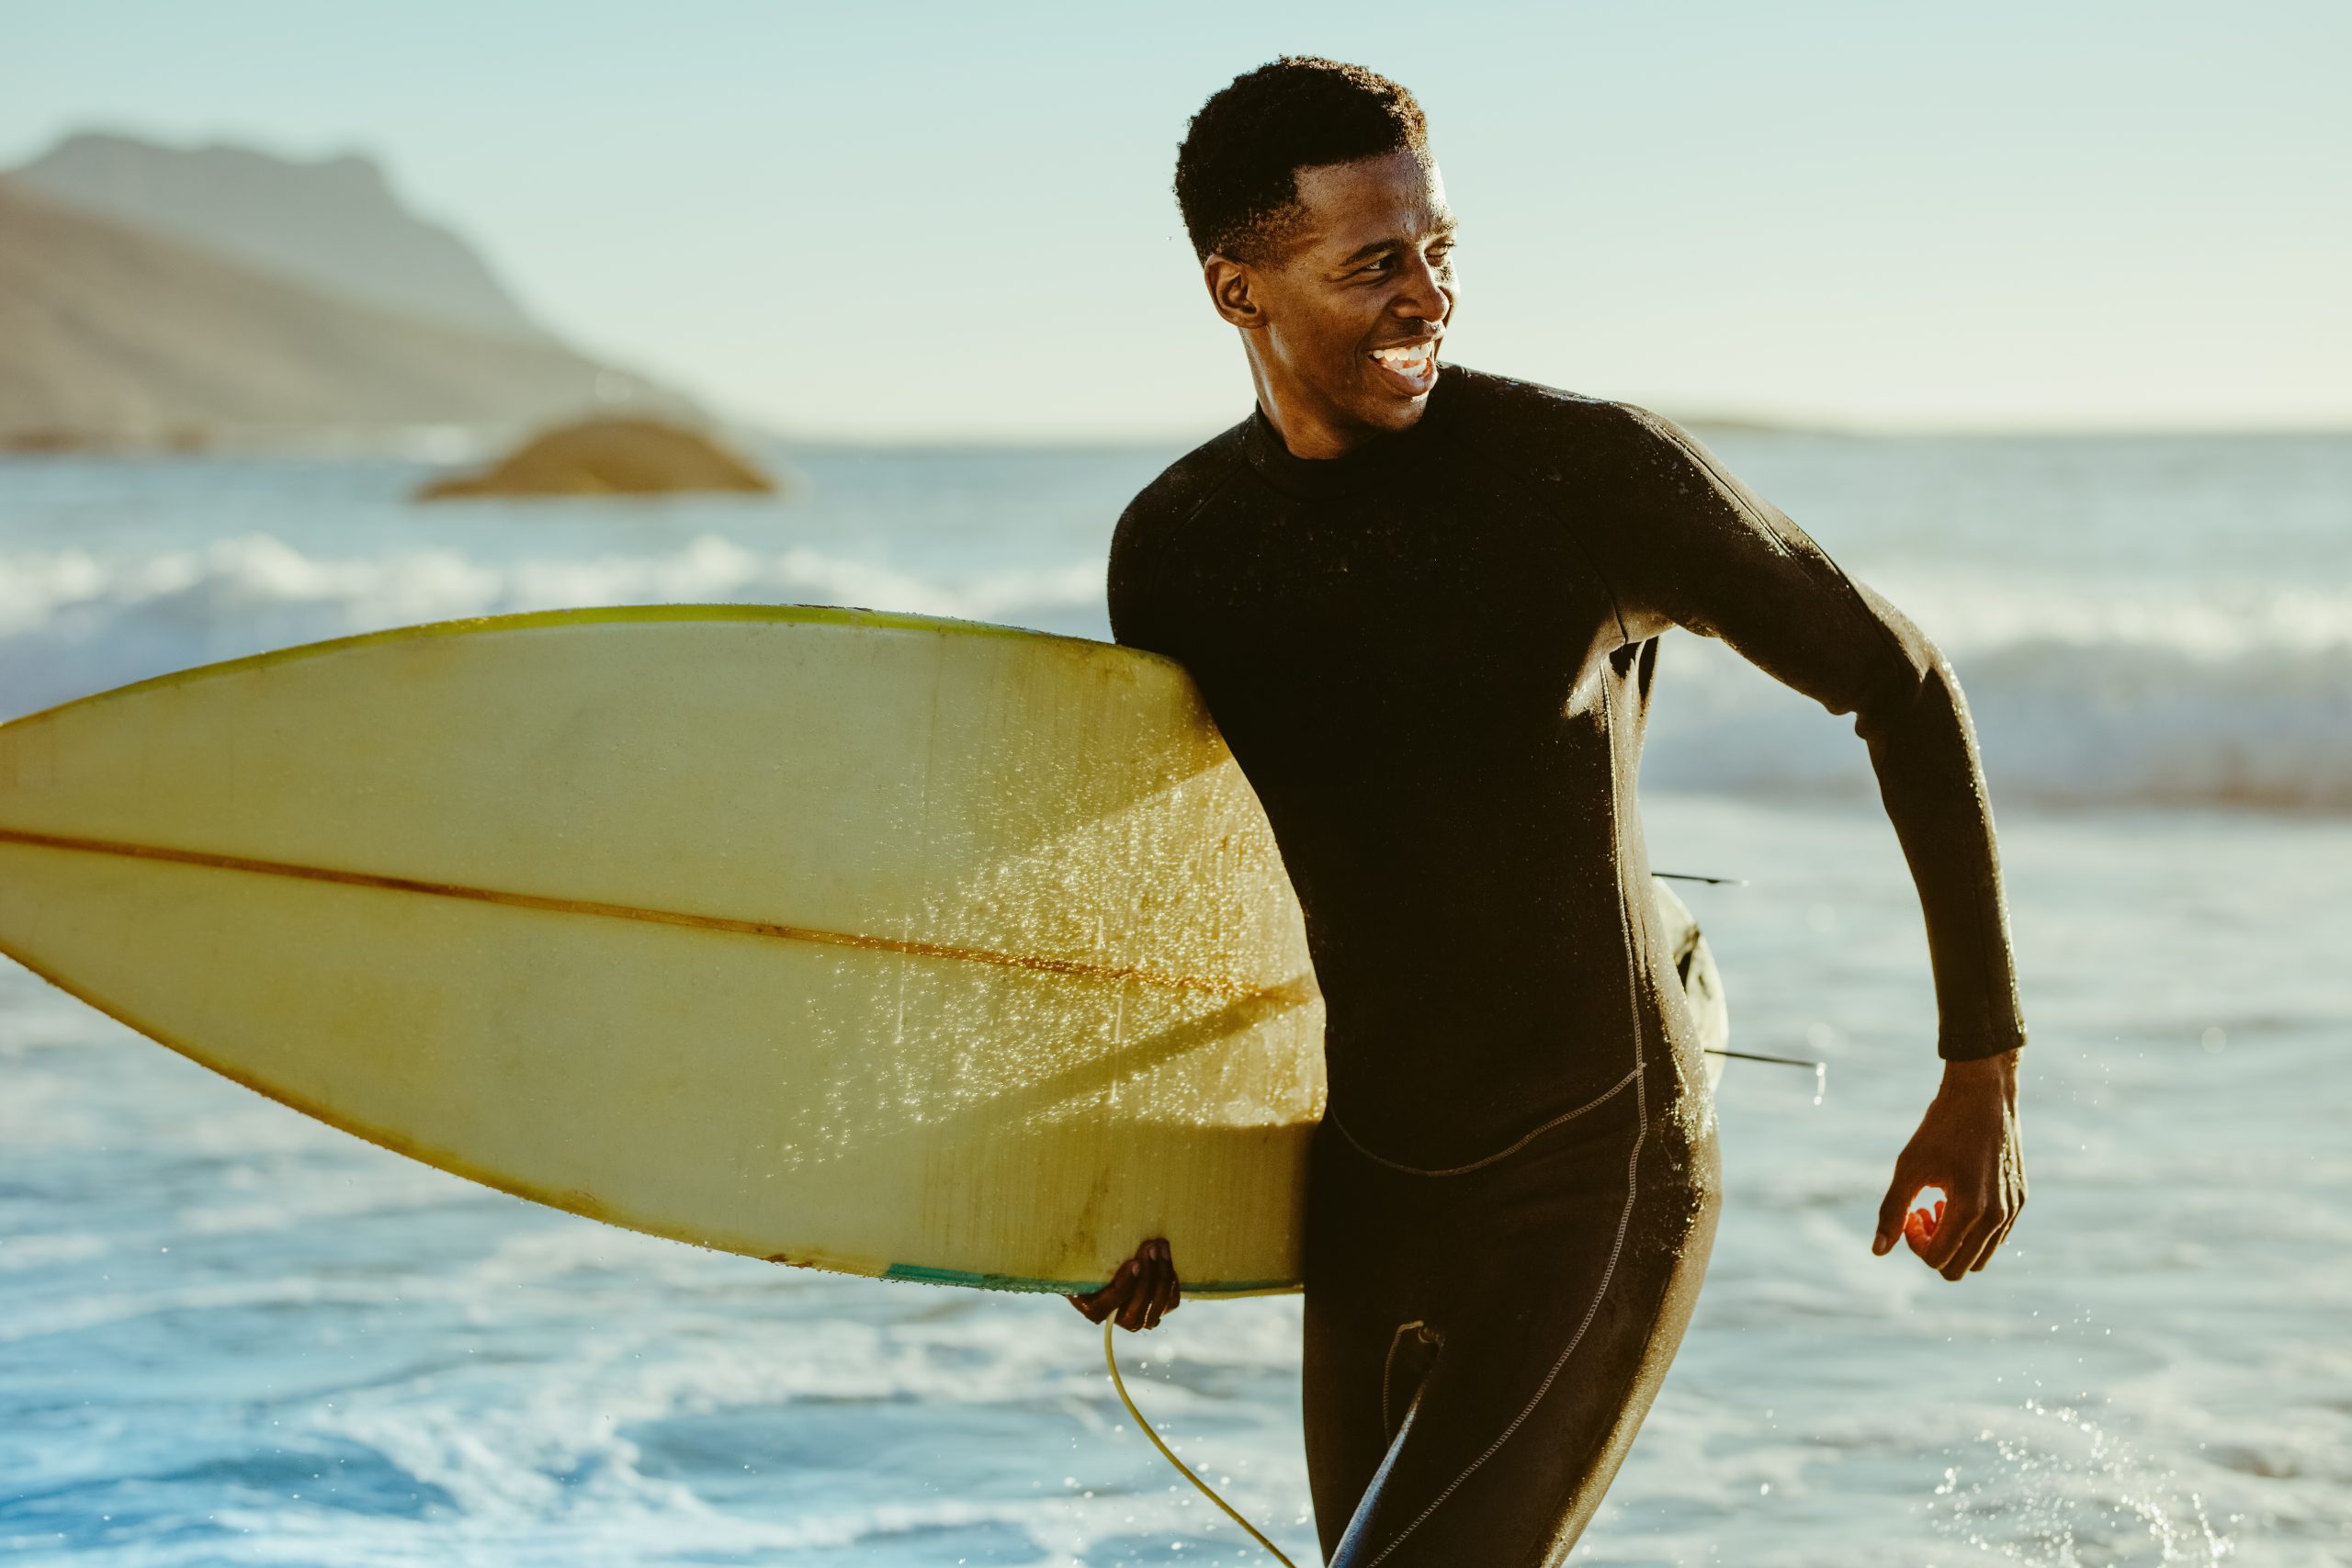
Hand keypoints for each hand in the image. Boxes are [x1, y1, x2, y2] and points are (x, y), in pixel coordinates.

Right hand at [1066, 1238, 1180, 1330]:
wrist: (1103, 1263)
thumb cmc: (1087, 1257)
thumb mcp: (1079, 1255)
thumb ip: (1080, 1253)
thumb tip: (1074, 1227)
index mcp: (1091, 1308)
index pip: (1108, 1306)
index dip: (1124, 1287)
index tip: (1133, 1262)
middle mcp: (1115, 1319)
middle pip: (1136, 1312)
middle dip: (1147, 1277)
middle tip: (1150, 1247)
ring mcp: (1137, 1316)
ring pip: (1155, 1308)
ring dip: (1161, 1276)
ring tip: (1160, 1247)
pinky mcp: (1155, 1309)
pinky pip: (1170, 1303)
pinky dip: (1172, 1284)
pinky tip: (1167, 1260)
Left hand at [1872, 1049, 2025, 1279]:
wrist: (1983, 1094)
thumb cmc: (1941, 1127)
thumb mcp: (1908, 1167)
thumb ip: (1892, 1211)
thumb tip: (1878, 1251)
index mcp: (1971, 1209)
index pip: (1939, 1260)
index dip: (1914, 1244)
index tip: (1910, 1213)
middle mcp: (1998, 1215)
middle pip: (1961, 1268)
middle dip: (1934, 1248)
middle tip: (1921, 1213)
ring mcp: (2013, 1209)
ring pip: (1981, 1257)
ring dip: (1954, 1241)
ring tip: (1939, 1206)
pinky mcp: (2020, 1199)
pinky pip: (1997, 1237)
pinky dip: (1974, 1230)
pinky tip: (1957, 1198)